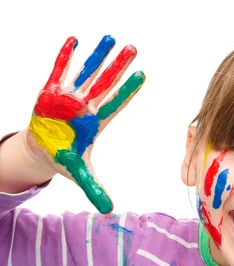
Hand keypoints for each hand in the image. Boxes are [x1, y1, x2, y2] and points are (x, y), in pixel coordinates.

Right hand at [27, 35, 144, 213]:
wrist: (42, 150)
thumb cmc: (65, 158)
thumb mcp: (79, 175)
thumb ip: (94, 189)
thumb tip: (109, 210)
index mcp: (94, 123)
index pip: (114, 104)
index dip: (127, 91)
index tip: (142, 76)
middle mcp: (84, 106)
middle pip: (104, 83)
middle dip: (118, 66)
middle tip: (134, 48)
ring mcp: (68, 97)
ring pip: (86, 72)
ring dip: (97, 56)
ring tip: (111, 38)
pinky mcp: (49, 92)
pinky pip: (58, 70)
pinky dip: (65, 57)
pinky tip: (75, 41)